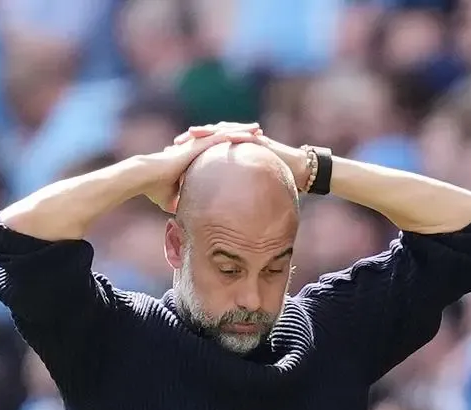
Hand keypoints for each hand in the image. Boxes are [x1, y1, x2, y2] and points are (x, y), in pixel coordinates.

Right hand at [143, 125, 259, 212]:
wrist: (145, 178)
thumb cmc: (155, 189)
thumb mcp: (172, 199)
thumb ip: (181, 204)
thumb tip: (186, 219)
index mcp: (195, 157)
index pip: (219, 150)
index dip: (233, 147)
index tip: (249, 148)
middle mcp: (197, 147)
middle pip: (224, 137)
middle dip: (242, 134)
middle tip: (260, 134)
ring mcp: (196, 144)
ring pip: (223, 133)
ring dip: (241, 130)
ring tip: (258, 129)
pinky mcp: (195, 145)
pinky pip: (217, 138)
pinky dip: (232, 135)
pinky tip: (245, 135)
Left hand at [174, 124, 310, 189]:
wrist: (301, 171)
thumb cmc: (277, 184)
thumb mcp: (248, 193)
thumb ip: (233, 200)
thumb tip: (217, 217)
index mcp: (231, 156)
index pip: (205, 153)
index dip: (187, 155)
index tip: (169, 161)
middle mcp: (236, 144)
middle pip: (208, 139)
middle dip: (190, 141)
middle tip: (171, 146)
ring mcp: (245, 138)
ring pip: (220, 131)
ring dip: (204, 132)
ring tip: (188, 135)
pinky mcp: (255, 138)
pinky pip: (238, 133)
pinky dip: (226, 132)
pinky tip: (215, 134)